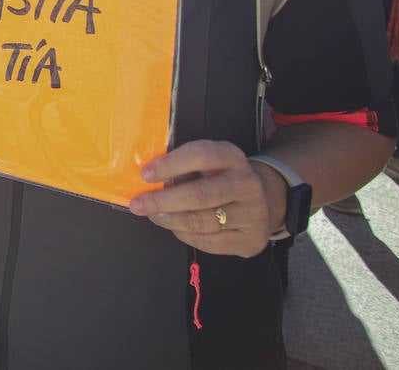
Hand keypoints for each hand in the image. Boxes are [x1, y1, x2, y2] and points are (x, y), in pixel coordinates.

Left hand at [128, 140, 274, 256]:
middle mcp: (246, 183)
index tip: (146, 174)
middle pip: (199, 194)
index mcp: (231, 156)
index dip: (170, 165)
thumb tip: (147, 180)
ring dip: (171, 220)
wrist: (259, 201)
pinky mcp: (252, 239)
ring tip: (155, 216)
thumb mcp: (205, 164)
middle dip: (163, 201)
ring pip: (202, 221)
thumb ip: (181, 168)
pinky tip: (176, 228)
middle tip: (139, 205)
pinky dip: (186, 236)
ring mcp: (253, 213)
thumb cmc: (219, 178)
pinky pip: (210, 242)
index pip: (200, 156)